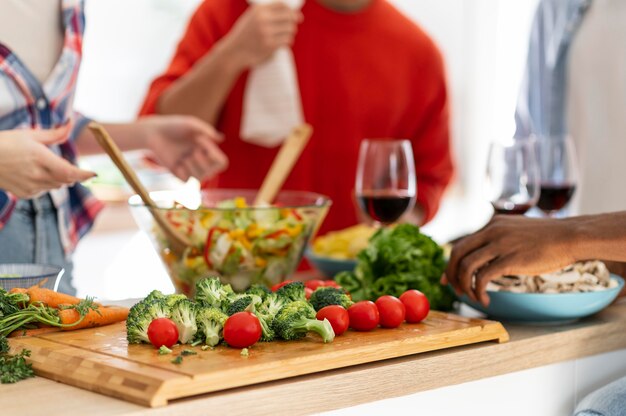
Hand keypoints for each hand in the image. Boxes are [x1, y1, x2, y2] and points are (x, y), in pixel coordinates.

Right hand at [0, 126, 95, 198]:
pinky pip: (44, 191)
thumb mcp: (30, 135)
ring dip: (58, 178)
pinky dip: (45, 183)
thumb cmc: (6, 143)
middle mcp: (37, 175)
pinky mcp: (24, 194)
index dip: (84, 174)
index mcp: (40, 158)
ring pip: (56, 186)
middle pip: (66, 180)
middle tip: (65, 164)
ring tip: (42, 166)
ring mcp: (30, 186)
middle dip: (71, 174)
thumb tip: (70, 123)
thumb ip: (55, 134)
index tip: (94, 173)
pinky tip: (32, 173)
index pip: (69, 172)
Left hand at [138, 115, 227, 181]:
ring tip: (183, 157)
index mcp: (208, 149)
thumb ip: (206, 130)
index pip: (222, 163)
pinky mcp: (179, 174)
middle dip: (202, 162)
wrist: (154, 133)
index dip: (215, 156)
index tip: (201, 143)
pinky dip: (181, 172)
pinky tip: (176, 163)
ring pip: (199, 179)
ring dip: (192, 167)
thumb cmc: (174, 126)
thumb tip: (221, 138)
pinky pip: (186, 180)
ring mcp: (190, 168)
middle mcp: (201, 160)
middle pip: (213, 173)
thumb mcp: (191, 124)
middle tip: (192, 151)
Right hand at [220, 2, 301, 68]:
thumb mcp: (252, 17)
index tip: (296, 16)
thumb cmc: (245, 34)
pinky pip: (287, 40)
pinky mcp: (270, 45)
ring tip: (284, 36)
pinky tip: (281, 43)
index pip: (282, 6)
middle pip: (289, 17)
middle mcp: (263, 19)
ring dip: (290, 33)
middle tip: (291, 27)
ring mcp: (267, 32)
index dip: (291, 11)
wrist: (234, 51)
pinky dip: (286, 42)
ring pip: (290, 30)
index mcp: (259, 10)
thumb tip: (290, 12)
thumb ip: (267, 12)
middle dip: (293, 23)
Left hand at [442, 215, 578, 305]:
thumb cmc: (547, 237)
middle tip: (454, 290)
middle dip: (451, 274)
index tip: (448, 278)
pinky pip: (483, 277)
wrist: (570, 236)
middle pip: (457, 254)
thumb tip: (486, 254)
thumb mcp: (516, 229)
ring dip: (464, 285)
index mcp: (491, 225)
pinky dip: (479, 291)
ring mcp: (500, 245)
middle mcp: (491, 232)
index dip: (451, 263)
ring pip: (466, 266)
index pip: (461, 244)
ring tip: (472, 297)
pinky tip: (486, 299)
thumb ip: (500, 238)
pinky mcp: (510, 259)